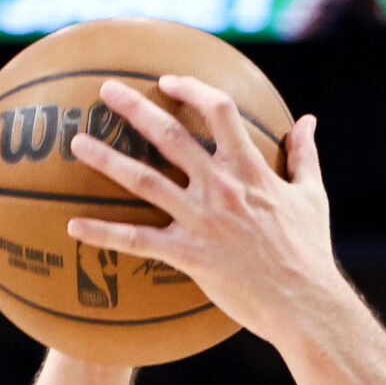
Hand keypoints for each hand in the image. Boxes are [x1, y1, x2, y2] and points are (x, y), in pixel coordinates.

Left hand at [63, 76, 337, 347]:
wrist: (305, 303)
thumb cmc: (310, 251)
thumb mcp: (312, 196)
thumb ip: (305, 155)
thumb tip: (309, 121)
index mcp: (250, 168)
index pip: (219, 110)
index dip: (191, 89)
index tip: (168, 81)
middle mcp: (221, 187)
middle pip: (170, 135)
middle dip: (135, 108)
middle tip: (105, 89)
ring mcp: (202, 220)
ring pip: (145, 181)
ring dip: (108, 159)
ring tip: (78, 142)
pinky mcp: (189, 255)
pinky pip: (138, 241)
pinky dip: (104, 233)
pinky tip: (73, 226)